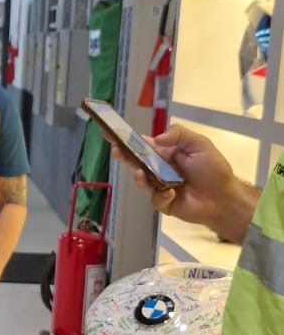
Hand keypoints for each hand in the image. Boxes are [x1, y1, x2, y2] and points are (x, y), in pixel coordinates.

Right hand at [110, 123, 237, 228]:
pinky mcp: (162, 202)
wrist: (224, 198)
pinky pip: (155, 199)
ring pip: (141, 180)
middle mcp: (158, 168)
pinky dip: (162, 196)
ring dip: (140, 177)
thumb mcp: (199, 144)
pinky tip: (172, 193)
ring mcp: (158, 186)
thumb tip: (156, 139)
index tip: (110, 132)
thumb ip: (178, 134)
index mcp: (165, 152)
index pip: (142, 143)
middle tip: (116, 150)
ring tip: (142, 175)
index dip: (126, 138)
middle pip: (135, 161)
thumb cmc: (213, 169)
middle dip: (123, 155)